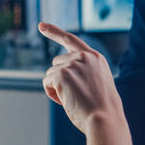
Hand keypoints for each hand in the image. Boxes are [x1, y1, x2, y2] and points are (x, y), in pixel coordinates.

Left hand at [39, 22, 139, 144]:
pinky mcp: (62, 74)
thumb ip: (82, 73)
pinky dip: (52, 93)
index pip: (71, 40)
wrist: (104, 119)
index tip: (40, 25)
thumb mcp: (97, 84)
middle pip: (56, 63)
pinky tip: (66, 100)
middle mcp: (84, 57)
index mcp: (95, 58)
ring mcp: (73, 64)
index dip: (54, 32)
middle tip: (76, 95)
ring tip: (74, 99)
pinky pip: (46, 83)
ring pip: (51, 74)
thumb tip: (58, 76)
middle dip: (60, 78)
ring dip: (56, 87)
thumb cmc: (101, 109)